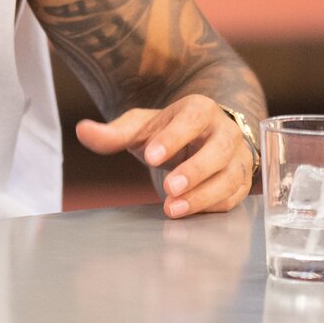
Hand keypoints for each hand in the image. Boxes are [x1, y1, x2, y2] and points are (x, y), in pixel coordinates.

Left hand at [76, 95, 253, 218]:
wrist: (199, 140)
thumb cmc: (166, 131)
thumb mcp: (139, 128)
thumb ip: (112, 132)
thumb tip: (82, 131)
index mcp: (199, 110)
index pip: (190, 120)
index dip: (173, 138)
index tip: (151, 156)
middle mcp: (225, 131)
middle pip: (217, 150)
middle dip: (194, 170)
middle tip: (168, 188)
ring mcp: (238, 157)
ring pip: (229, 177)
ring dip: (203, 195)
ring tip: (173, 209)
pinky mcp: (241, 181)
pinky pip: (233, 196)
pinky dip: (213, 206)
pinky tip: (190, 213)